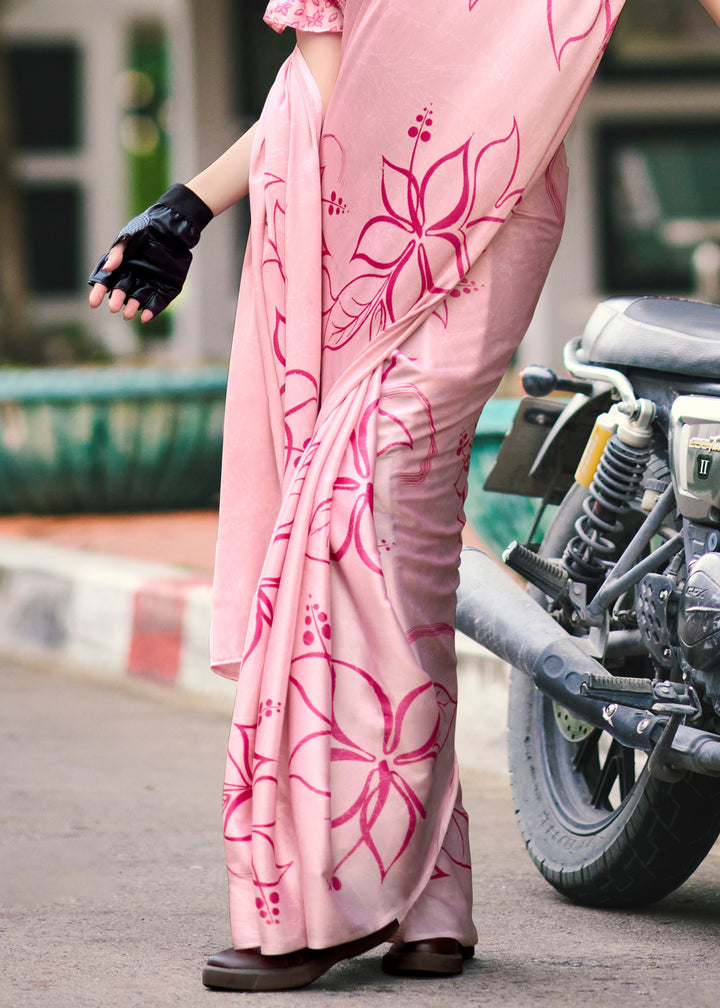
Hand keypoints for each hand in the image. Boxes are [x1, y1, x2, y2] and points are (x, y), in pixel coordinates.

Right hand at [87, 184, 212, 322]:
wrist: (171, 228)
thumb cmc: (146, 229)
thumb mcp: (129, 237)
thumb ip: (118, 252)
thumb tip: (108, 268)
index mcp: (120, 267)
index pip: (106, 282)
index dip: (99, 292)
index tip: (94, 303)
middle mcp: (133, 278)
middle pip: (122, 292)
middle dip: (117, 300)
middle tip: (114, 307)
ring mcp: (149, 284)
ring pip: (138, 300)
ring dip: (132, 307)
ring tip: (127, 314)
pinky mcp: (165, 289)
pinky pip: (158, 303)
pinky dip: (152, 310)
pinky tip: (145, 317)